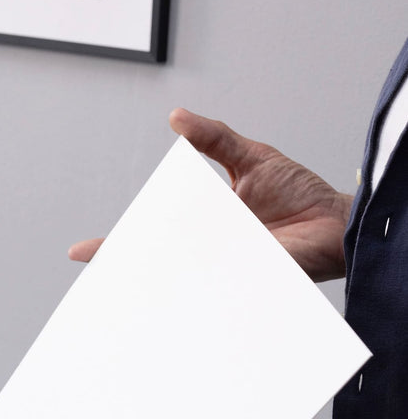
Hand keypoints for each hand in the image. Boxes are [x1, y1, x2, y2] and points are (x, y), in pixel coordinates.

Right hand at [70, 109, 353, 281]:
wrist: (339, 223)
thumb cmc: (302, 194)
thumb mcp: (252, 157)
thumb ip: (213, 139)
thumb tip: (177, 117)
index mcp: (204, 223)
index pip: (153, 233)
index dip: (117, 243)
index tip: (80, 252)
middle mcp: (208, 250)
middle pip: (157, 261)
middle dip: (122, 270)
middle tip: (91, 275)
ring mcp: (222, 268)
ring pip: (176, 279)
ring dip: (150, 284)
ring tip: (116, 290)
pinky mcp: (241, 281)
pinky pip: (209, 290)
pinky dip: (189, 295)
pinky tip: (164, 301)